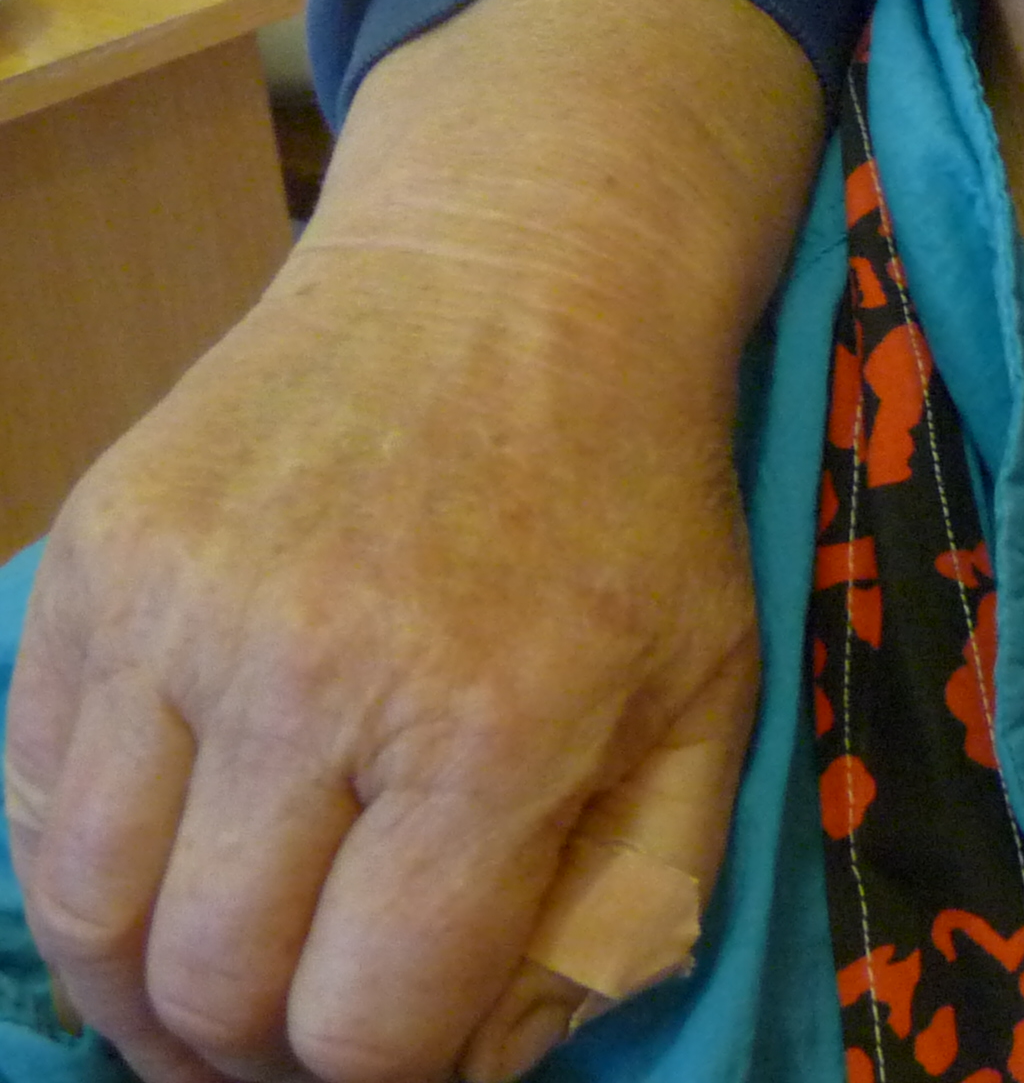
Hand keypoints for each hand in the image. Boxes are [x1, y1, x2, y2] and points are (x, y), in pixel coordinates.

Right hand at [2, 0, 817, 1082]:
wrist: (519, 272)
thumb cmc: (630, 500)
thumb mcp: (706, 695)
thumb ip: (629, 897)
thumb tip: (491, 1068)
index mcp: (492, 724)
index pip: (369, 1022)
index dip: (383, 1075)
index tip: (402, 1046)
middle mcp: (314, 673)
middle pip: (214, 988)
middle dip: (257, 1052)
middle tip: (299, 1029)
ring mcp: (181, 612)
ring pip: (91, 915)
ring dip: (143, 993)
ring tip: (209, 992)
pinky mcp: (96, 559)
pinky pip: (33, 794)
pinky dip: (84, 874)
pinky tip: (163, 873)